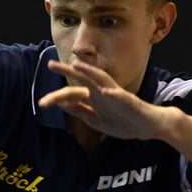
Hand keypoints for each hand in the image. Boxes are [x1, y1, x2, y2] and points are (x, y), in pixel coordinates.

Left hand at [38, 60, 164, 139]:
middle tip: (50, 64)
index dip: (57, 97)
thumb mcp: (96, 120)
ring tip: (77, 66)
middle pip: (83, 80)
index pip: (73, 93)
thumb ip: (80, 111)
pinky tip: (106, 92)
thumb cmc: (123, 121)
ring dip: (89, 72)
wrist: (149, 127)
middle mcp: (103, 92)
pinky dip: (114, 94)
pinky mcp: (130, 101)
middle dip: (68, 71)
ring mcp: (117, 95)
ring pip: (101, 80)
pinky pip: (121, 97)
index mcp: (94, 98)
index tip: (42, 102)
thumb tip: (61, 104)